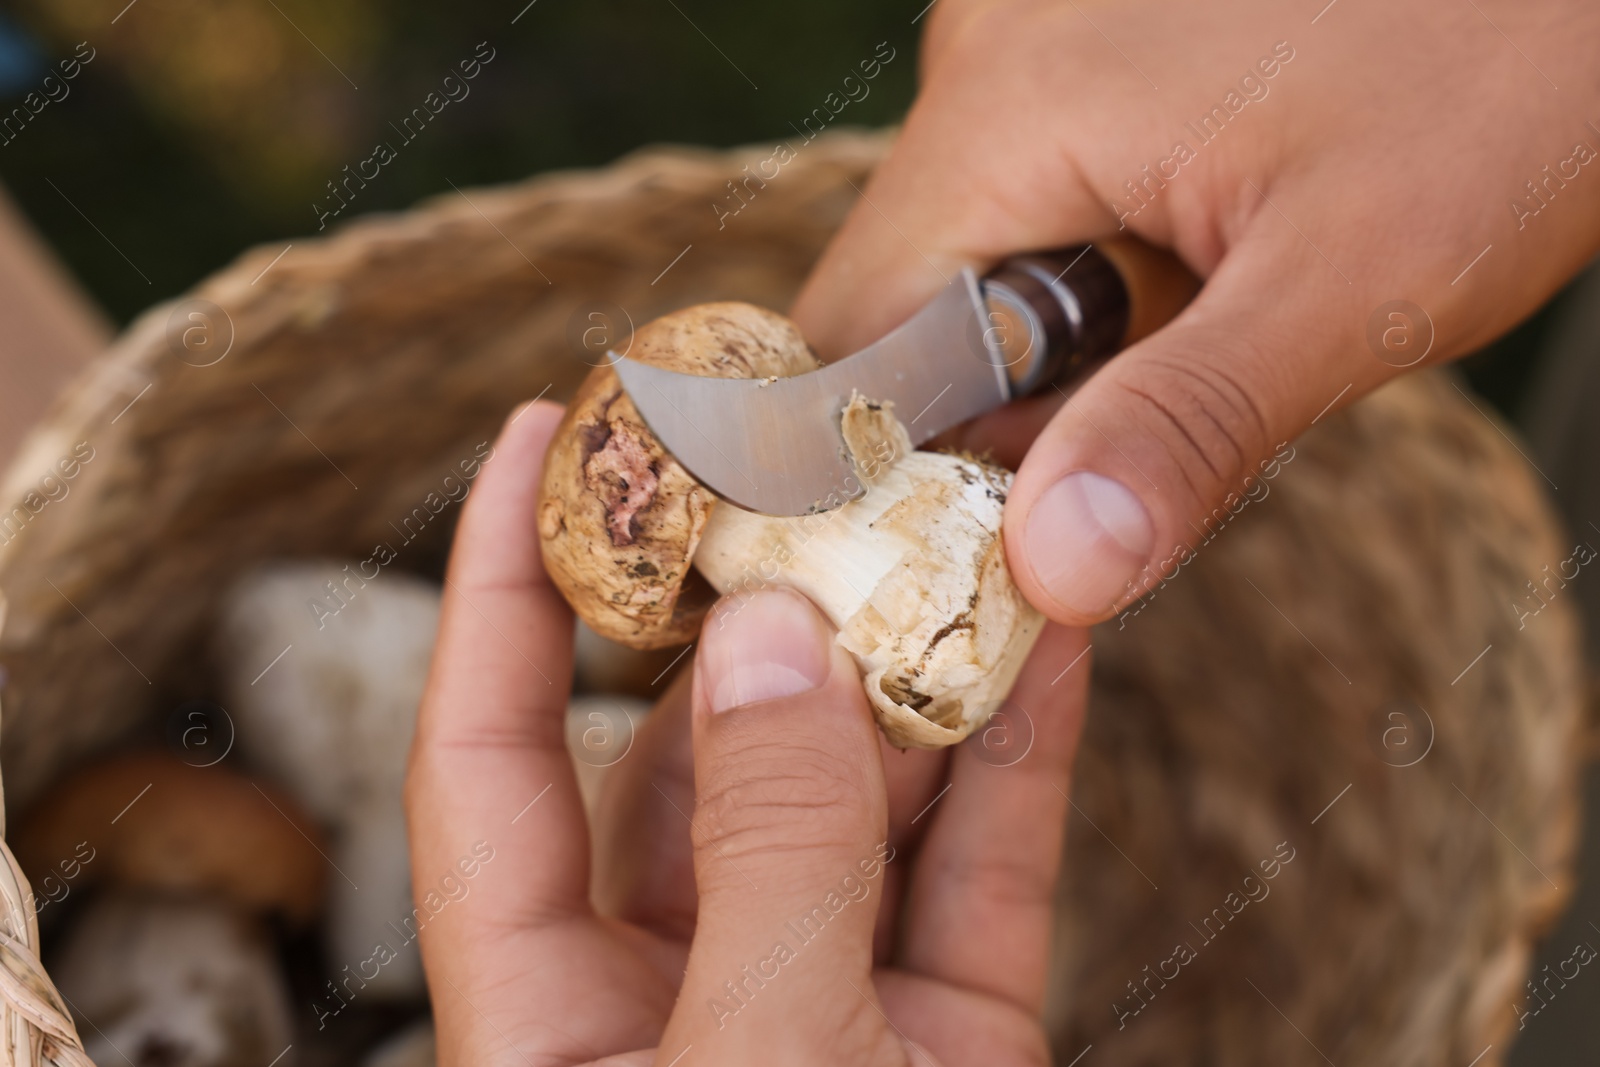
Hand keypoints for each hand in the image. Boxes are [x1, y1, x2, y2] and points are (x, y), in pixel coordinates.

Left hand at [406, 401, 1092, 1064]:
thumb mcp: (758, 1058)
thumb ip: (767, 848)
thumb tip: (772, 632)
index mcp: (544, 1017)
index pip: (488, 759)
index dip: (499, 589)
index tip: (541, 432)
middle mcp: (675, 994)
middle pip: (693, 757)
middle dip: (753, 609)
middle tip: (800, 464)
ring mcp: (824, 1009)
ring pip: (852, 799)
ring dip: (905, 667)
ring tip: (948, 521)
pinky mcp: (955, 1036)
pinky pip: (984, 868)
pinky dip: (1014, 757)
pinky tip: (1047, 637)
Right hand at [793, 0, 1599, 624]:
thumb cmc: (1508, 69)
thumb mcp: (1357, 282)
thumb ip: (1191, 427)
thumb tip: (1048, 573)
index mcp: (1011, 106)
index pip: (850, 338)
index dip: (890, 469)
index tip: (980, 554)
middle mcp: (993, 56)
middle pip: (908, 303)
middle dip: (999, 411)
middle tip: (1123, 466)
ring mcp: (1040, 38)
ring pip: (976, 257)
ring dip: (1059, 346)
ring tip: (1200, 340)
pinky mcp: (1094, 46)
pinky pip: (1040, 200)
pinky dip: (1097, 276)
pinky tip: (1203, 272)